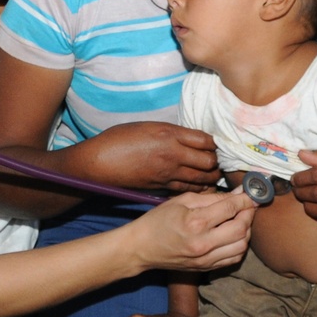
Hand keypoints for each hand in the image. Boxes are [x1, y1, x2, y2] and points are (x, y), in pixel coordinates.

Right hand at [88, 122, 220, 192]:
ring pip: (202, 178)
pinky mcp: (162, 187)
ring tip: (211, 172)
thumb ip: (171, 132)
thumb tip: (189, 138)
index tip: (213, 143)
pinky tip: (200, 185)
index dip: (214, 142)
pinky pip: (189, 189)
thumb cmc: (119, 139)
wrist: (100, 162)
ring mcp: (168, 173)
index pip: (206, 140)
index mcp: (169, 134)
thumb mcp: (147, 126)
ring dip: (210, 176)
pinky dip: (198, 188)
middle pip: (209, 161)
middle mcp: (173, 154)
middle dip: (216, 160)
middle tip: (216, 159)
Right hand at [133, 189, 253, 272]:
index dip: (245, 199)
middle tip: (247, 206)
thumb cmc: (158, 220)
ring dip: (246, 231)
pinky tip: (233, 235)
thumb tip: (237, 194)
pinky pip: (234, 259)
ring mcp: (206, 259)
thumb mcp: (182, 201)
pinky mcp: (206, 268)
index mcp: (195, 222)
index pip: (230, 208)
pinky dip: (239, 246)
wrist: (141, 248)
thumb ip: (212, 198)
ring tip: (240, 220)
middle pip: (241, 228)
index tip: (251, 194)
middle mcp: (203, 243)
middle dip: (248, 214)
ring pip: (242, 246)